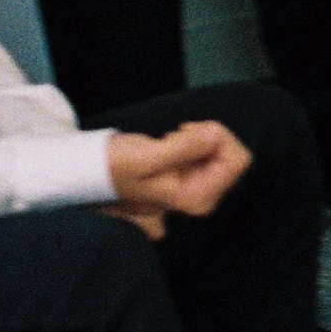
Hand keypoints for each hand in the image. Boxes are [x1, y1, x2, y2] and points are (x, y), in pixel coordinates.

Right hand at [105, 119, 250, 240]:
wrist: (92, 172)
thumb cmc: (115, 168)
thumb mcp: (146, 157)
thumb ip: (184, 148)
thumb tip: (216, 135)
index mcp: (197, 198)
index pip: (238, 160)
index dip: (217, 137)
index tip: (186, 133)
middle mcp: (201, 196)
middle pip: (231, 154)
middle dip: (205, 136)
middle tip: (173, 137)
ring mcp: (196, 186)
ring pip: (220, 149)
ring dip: (195, 136)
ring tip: (165, 143)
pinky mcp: (189, 174)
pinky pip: (207, 149)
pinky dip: (190, 139)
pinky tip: (167, 144)